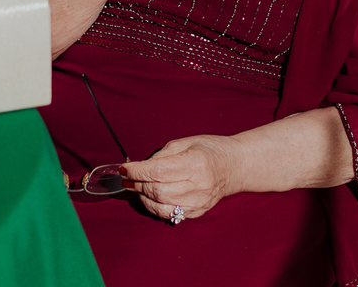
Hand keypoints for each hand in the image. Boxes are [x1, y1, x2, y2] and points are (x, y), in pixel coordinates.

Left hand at [118, 135, 241, 220]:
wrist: (233, 166)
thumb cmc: (209, 150)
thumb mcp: (185, 143)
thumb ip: (162, 155)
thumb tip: (139, 166)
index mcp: (195, 164)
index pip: (158, 171)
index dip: (137, 171)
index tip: (124, 168)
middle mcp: (198, 186)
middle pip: (157, 190)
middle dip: (137, 183)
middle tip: (128, 177)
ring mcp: (198, 202)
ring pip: (160, 205)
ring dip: (143, 196)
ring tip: (137, 186)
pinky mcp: (197, 212)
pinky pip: (169, 214)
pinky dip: (154, 206)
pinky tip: (150, 196)